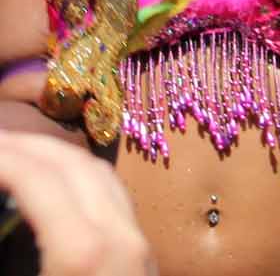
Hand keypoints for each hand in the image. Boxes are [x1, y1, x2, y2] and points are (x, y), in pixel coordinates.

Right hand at [0, 130, 154, 274]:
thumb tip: (5, 205)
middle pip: (76, 166)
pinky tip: (60, 182)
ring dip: (59, 155)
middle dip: (30, 145)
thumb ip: (11, 248)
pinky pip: (117, 197)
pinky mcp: (146, 254)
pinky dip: (84, 176)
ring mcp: (139, 244)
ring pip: (103, 176)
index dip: (7, 154)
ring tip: (21, 153)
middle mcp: (121, 237)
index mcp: (82, 249)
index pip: (39, 179)